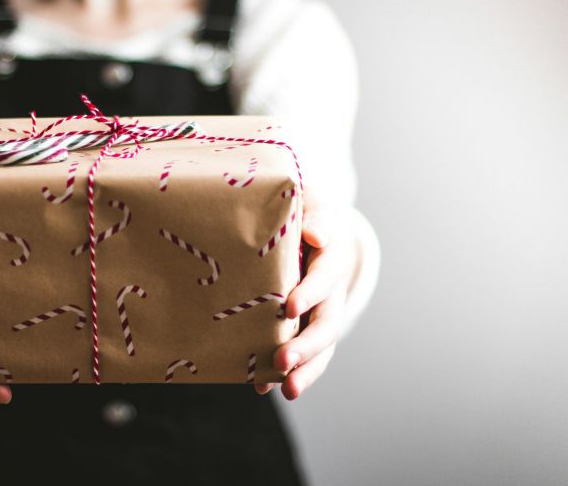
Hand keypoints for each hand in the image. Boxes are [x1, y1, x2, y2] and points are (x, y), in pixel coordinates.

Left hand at [255, 192, 356, 399]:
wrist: (311, 229)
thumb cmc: (303, 212)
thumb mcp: (310, 203)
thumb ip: (314, 216)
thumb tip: (315, 235)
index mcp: (332, 257)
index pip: (325, 276)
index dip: (310, 292)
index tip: (289, 307)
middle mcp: (331, 291)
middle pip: (326, 323)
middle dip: (306, 345)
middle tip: (282, 361)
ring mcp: (320, 313)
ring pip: (320, 347)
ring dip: (305, 370)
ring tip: (288, 391)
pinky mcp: (304, 327)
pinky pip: (302, 355)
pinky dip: (285, 373)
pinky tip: (262, 387)